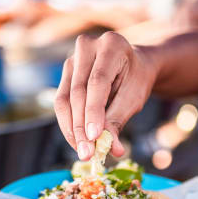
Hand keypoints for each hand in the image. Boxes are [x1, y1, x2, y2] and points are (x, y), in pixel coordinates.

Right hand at [54, 32, 157, 159]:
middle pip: (78, 92)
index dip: (94, 111)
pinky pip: (61, 102)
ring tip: (83, 152)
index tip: (94, 138)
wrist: (133, 66)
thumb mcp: (134, 98)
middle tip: (87, 153)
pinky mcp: (65, 73)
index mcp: (111, 45)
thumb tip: (112, 150)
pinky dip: (69, 124)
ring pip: (65, 99)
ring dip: (72, 129)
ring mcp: (72, 58)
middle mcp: (87, 46)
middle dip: (82, 126)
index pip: (98, 82)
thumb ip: (119, 121)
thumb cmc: (136, 80)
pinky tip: (77, 142)